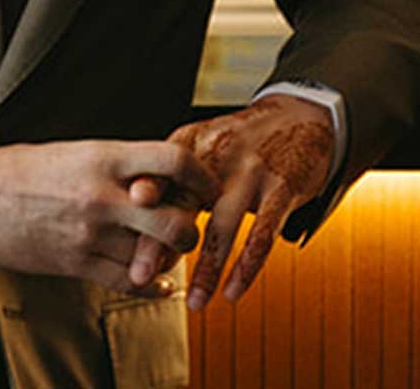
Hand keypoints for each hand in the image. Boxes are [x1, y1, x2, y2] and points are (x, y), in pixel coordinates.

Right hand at [0, 140, 214, 296]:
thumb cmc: (20, 169)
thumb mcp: (74, 150)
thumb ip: (117, 164)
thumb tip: (159, 175)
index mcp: (103, 157)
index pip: (173, 162)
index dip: (200, 177)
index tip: (206, 187)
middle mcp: (102, 195)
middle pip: (175, 220)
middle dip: (191, 228)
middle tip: (188, 225)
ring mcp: (89, 233)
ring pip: (155, 257)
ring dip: (169, 258)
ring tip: (165, 252)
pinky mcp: (75, 263)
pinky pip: (128, 282)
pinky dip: (151, 286)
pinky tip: (157, 283)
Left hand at [131, 97, 334, 309]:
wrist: (300, 117)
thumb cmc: (240, 142)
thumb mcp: (201, 146)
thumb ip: (170, 179)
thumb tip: (132, 219)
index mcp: (190, 142)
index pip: (157, 179)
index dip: (139, 212)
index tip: (118, 239)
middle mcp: (217, 154)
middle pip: (183, 203)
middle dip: (159, 243)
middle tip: (139, 275)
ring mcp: (252, 171)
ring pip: (223, 226)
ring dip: (207, 269)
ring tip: (194, 302)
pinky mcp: (283, 188)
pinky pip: (263, 233)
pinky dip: (246, 267)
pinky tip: (233, 292)